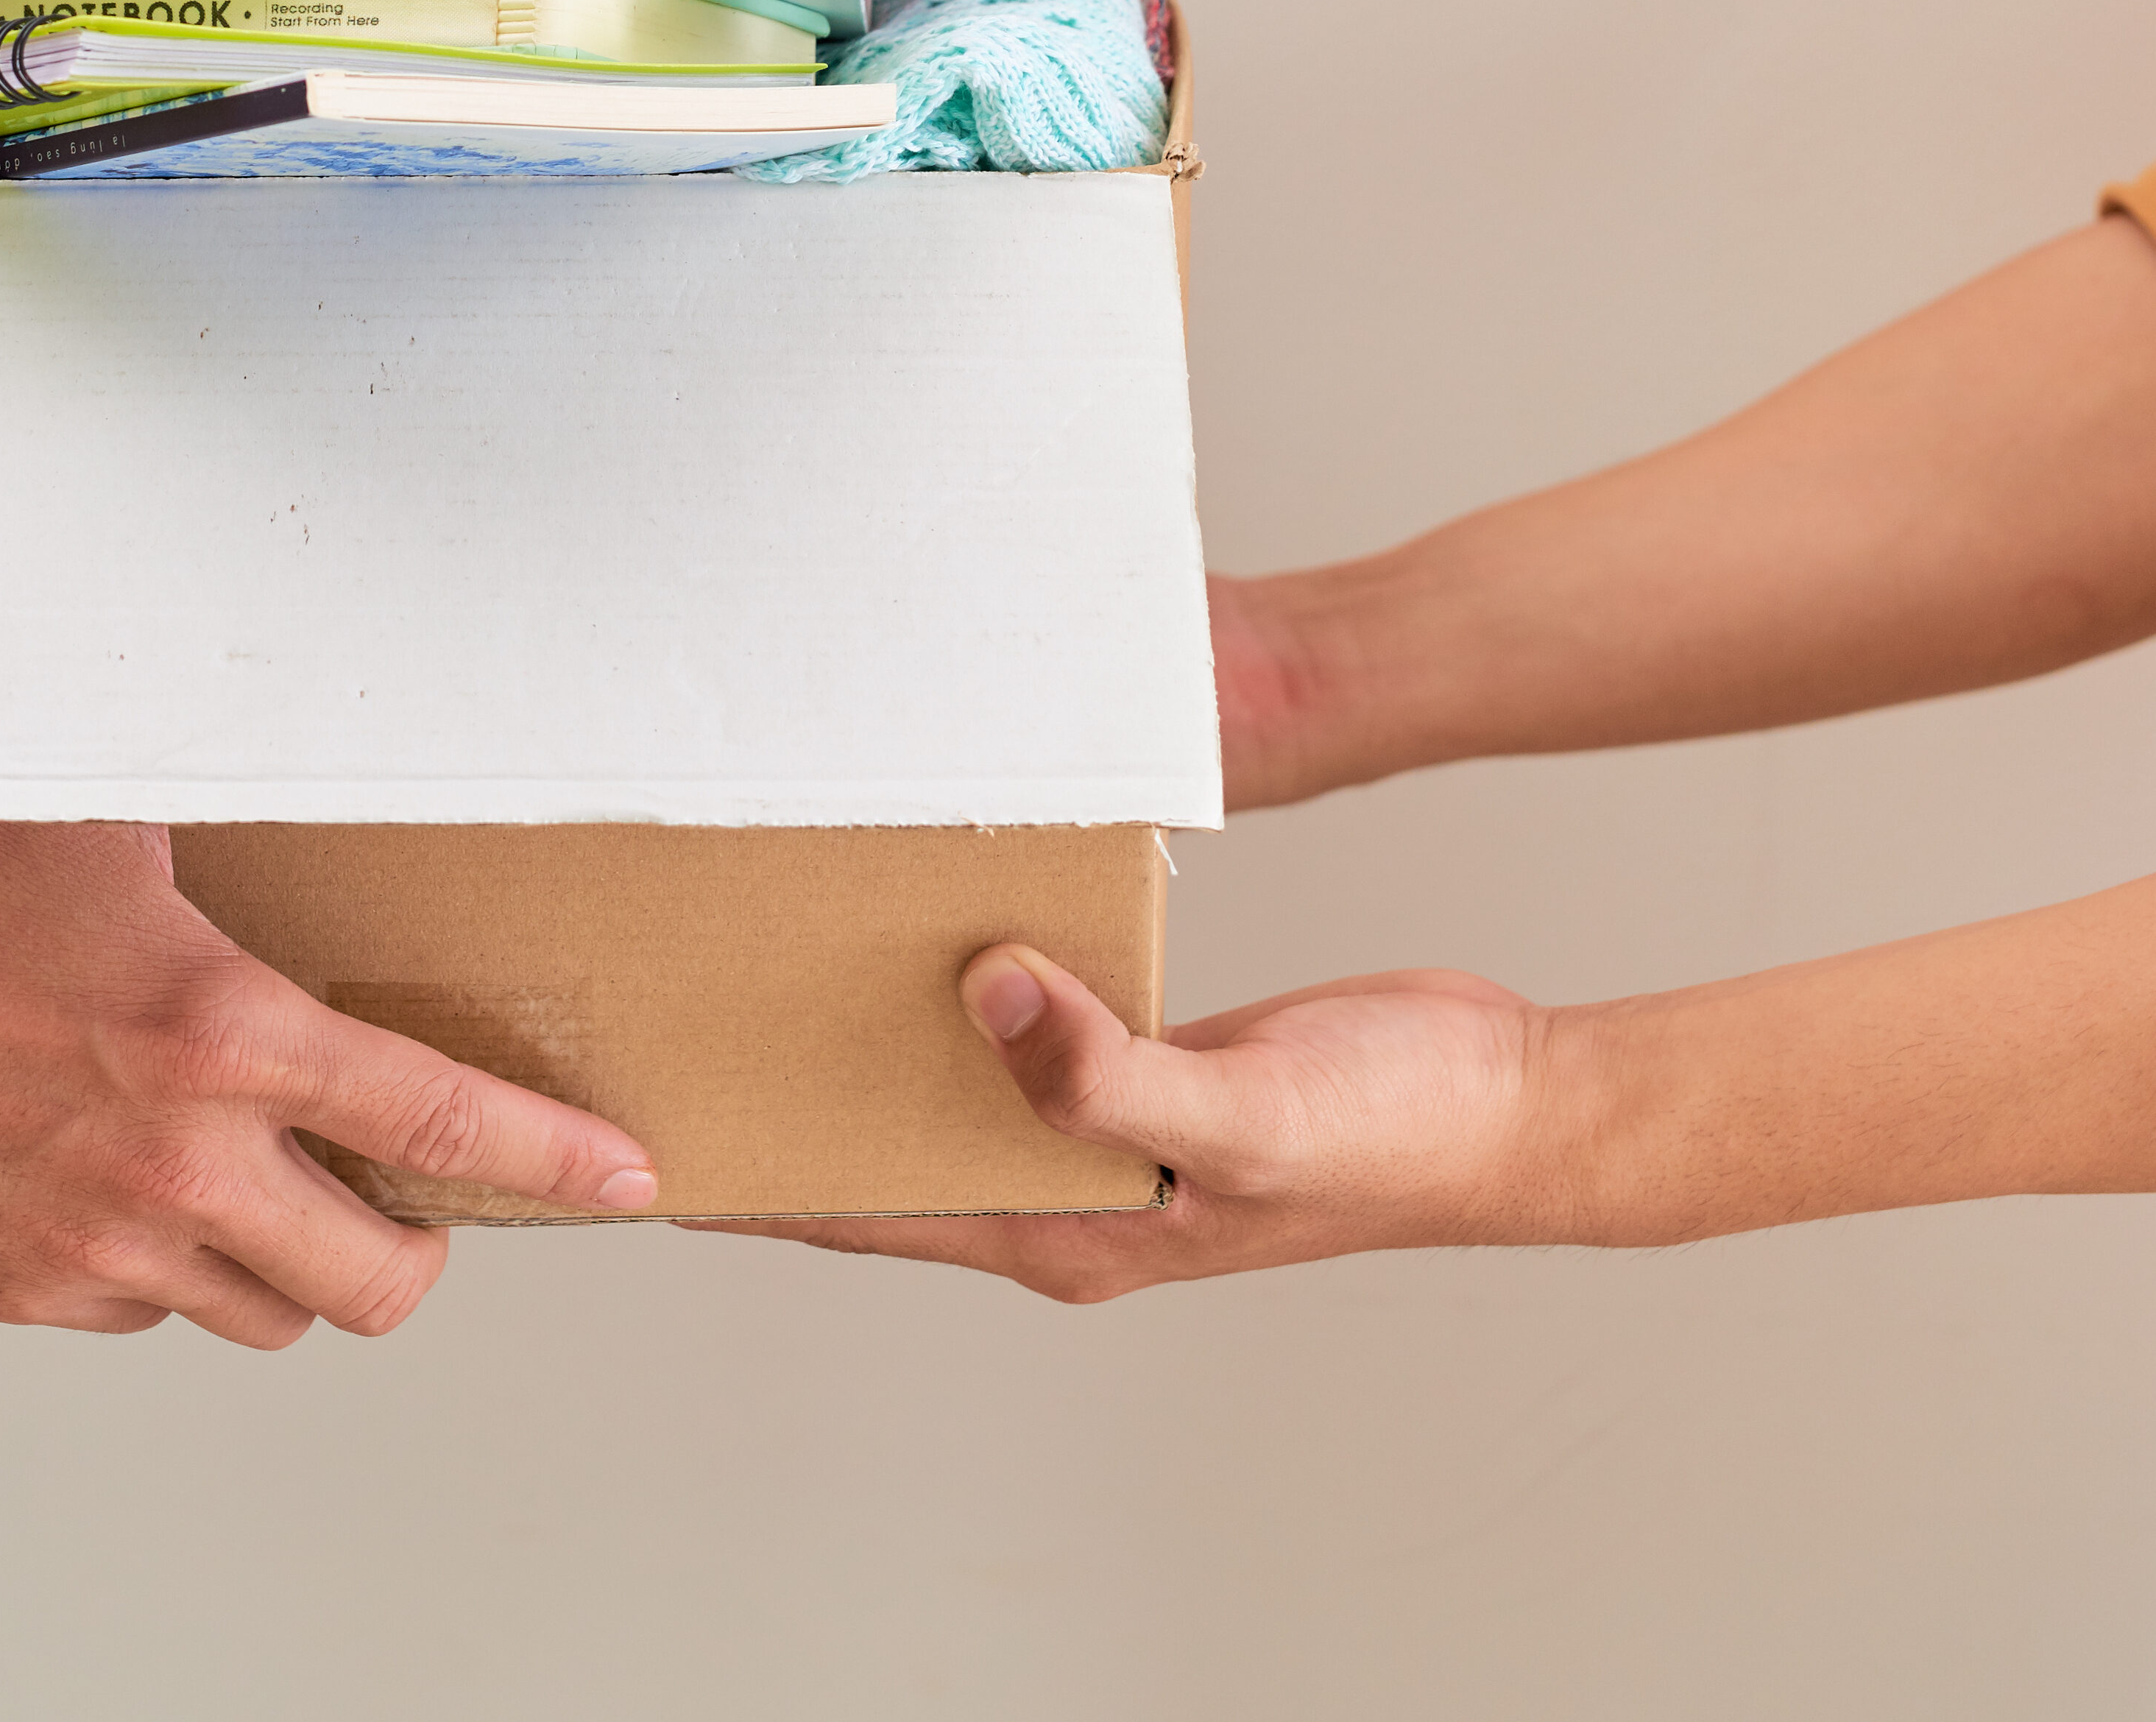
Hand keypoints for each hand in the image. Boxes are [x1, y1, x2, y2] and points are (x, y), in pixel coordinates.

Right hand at [0, 812, 658, 1344]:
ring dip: (293, 1262)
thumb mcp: (111, 822)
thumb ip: (239, 846)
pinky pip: (150, 1314)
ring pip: (268, 1316)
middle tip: (408, 1192)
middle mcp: (172, 1163)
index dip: (556, 1157)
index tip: (626, 1174)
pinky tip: (131, 1182)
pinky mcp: (21, 1289)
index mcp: (217, 1035)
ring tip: (261, 1177)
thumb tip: (337, 803)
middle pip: (379, 1286)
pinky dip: (171, 1269)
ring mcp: (94, 1245)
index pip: (441, 1122)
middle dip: (421, 1248)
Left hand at [686, 947, 1554, 1300]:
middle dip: (786, 1106)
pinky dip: (966, 983)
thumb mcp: (1241, 1111)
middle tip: (678, 1029)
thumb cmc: (1394, 1132)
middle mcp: (1066, 1190)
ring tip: (763, 966)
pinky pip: (1022, 1023)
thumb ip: (1106, 1075)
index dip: (754, 1186)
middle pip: (884, 1152)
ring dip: (870, 1037)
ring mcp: (1102, 1127)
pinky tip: (919, 924)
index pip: (864, 1213)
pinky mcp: (1137, 1058)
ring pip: (948, 1082)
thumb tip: (986, 995)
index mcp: (1066, 1231)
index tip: (650, 1145)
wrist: (1505, 1098)